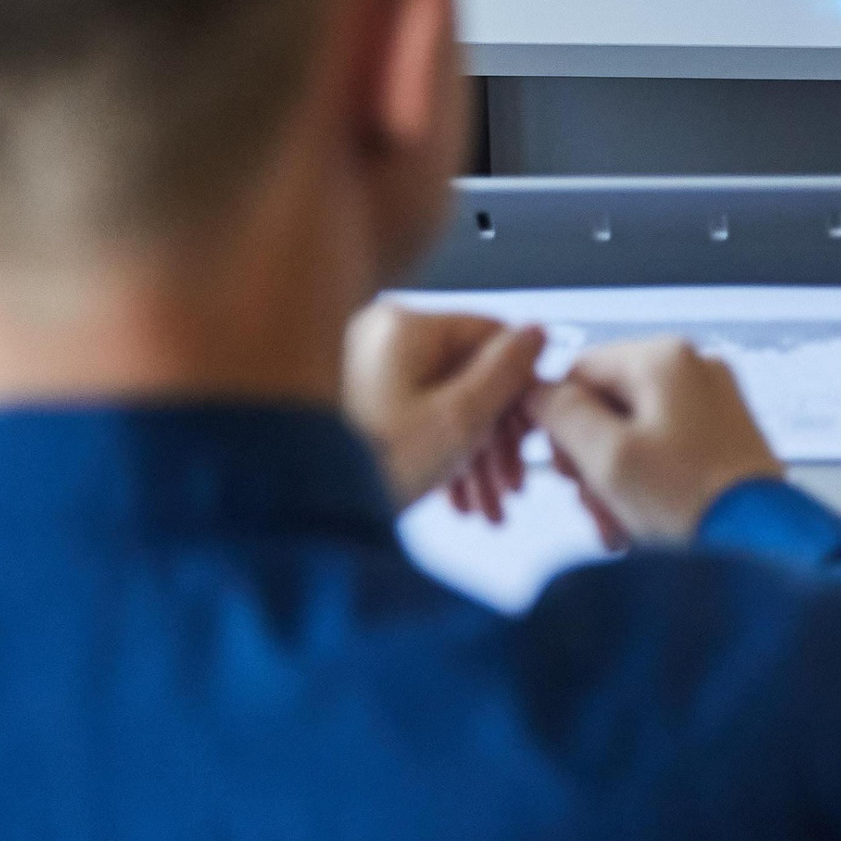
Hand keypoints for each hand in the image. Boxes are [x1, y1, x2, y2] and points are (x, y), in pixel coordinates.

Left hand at [342, 304, 546, 515]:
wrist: (303, 514)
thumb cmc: (374, 465)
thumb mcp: (460, 419)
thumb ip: (506, 373)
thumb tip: (537, 332)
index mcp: (406, 326)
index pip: (491, 335)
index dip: (520, 387)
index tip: (533, 433)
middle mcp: (382, 337)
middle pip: (467, 375)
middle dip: (494, 439)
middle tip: (512, 485)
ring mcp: (365, 369)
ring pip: (443, 402)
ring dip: (472, 456)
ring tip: (486, 508)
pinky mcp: (356, 403)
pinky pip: (414, 417)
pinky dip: (438, 454)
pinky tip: (456, 500)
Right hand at [535, 338, 782, 545]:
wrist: (764, 546)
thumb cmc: (695, 504)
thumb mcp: (608, 457)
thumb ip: (562, 414)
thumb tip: (537, 392)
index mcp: (666, 358)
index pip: (579, 369)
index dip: (557, 419)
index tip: (557, 463)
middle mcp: (696, 370)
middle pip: (608, 403)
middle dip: (590, 459)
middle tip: (591, 500)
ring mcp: (715, 403)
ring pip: (634, 431)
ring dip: (614, 479)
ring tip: (617, 524)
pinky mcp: (725, 437)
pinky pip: (665, 449)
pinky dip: (646, 483)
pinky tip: (641, 523)